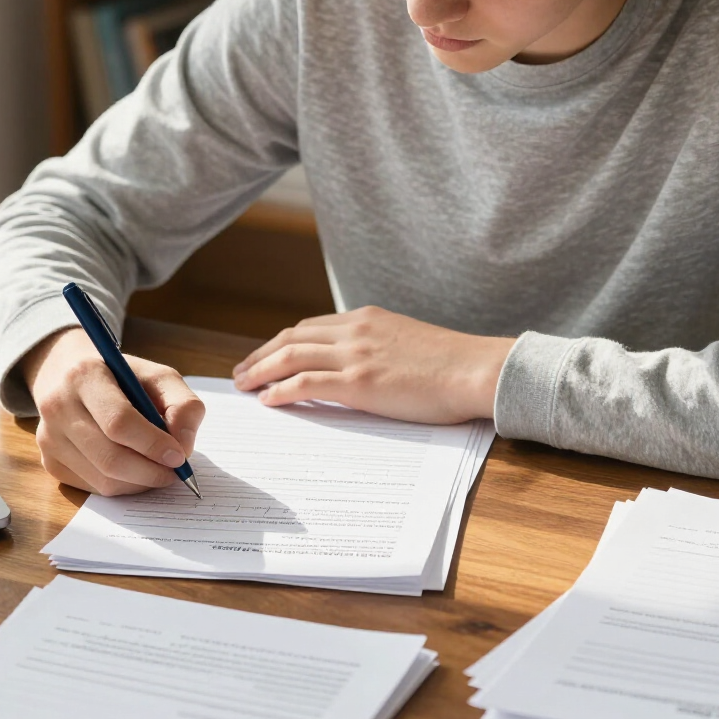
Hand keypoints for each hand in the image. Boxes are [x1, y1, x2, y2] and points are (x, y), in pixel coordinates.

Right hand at [21, 327, 204, 495]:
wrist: (69, 373)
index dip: (153, 444)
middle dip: (151, 472)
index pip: (119, 422)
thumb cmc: (121, 376)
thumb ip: (182, 405)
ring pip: (103, 480)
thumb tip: (184, 446)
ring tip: (158, 469)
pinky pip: (93, 488)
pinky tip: (134, 469)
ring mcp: (49, 438)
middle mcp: (59, 407)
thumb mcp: (158, 376)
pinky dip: (123, 486)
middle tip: (176, 472)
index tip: (179, 456)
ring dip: (140, 482)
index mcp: (85, 376)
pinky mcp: (50, 461)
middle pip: (110, 458)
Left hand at [232, 306, 514, 423]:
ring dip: (260, 372)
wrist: (477, 369)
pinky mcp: (359, 381)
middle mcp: (355, 329)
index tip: (264, 356)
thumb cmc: (452, 364)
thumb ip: (378, 346)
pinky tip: (269, 400)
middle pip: (291, 338)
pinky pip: (306, 382)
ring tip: (244, 387)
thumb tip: (360, 367)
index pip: (309, 327)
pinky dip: (281, 389)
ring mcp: (356, 354)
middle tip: (241, 373)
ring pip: (290, 356)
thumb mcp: (407, 341)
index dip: (281, 343)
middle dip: (260, 355)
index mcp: (366, 318)